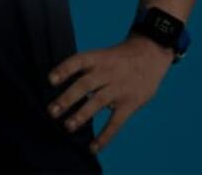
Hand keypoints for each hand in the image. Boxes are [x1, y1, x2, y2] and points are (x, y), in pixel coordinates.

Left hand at [46, 34, 173, 154]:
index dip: (64, 70)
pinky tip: (93, 147)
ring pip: (98, 102)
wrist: (150, 54)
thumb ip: (86, 70)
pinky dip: (105, 136)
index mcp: (98, 58)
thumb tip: (63, 91)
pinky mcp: (130, 103)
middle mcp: (107, 72)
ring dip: (82, 115)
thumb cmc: (118, 59)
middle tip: (52, 112)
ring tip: (68, 126)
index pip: (78, 61)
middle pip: (85, 84)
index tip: (50, 80)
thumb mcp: (102, 55)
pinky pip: (116, 121)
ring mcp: (119, 88)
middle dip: (67, 98)